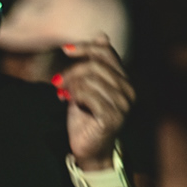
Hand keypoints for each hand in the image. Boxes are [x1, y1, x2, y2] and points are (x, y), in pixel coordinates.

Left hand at [56, 36, 136, 165]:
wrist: (89, 149)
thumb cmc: (87, 117)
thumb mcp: (88, 86)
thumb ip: (95, 64)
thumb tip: (102, 36)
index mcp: (124, 81)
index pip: (107, 53)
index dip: (86, 48)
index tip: (66, 50)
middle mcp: (128, 91)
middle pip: (96, 65)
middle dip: (72, 70)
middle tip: (58, 81)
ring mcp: (122, 105)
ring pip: (91, 79)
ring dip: (71, 84)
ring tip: (63, 92)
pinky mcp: (112, 117)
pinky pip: (88, 95)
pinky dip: (74, 95)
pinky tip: (67, 100)